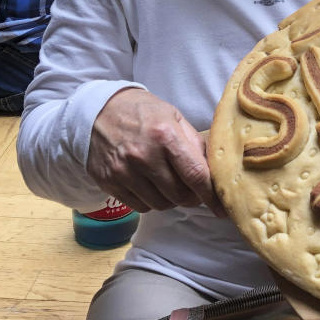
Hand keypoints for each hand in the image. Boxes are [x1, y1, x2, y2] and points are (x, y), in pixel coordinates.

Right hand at [87, 88, 226, 215]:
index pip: (195, 175)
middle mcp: (144, 156)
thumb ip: (195, 144)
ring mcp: (124, 171)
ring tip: (170, 184)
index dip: (211, 196)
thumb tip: (214, 171)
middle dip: (192, 197)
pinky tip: (151, 186)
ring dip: (171, 200)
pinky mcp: (109, 182)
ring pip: (161, 205)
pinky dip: (151, 201)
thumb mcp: (174, 117)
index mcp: (165, 136)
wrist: (98, 110)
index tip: (221, 208)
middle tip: (193, 190)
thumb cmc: (142, 112)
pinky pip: (140, 206)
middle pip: (180, 195)